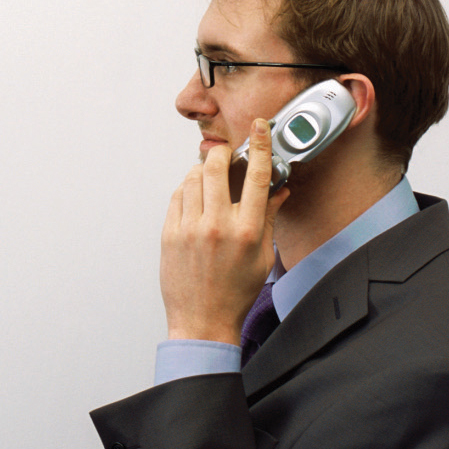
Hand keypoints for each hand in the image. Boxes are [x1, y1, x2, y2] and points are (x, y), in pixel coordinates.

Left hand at [160, 117, 288, 343]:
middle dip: (221, 153)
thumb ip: (269, 218)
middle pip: (216, 167)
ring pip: (193, 177)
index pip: (256, 177)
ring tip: (210, 182)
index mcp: (247, 231)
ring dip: (203, 171)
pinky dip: (187, 189)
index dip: (259, 146)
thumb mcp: (262, 256)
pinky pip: (178, 195)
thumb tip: (279, 190)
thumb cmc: (235, 292)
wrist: (203, 320)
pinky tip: (195, 199)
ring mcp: (190, 228)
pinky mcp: (170, 232)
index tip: (258, 128)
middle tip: (225, 153)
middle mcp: (217, 226)